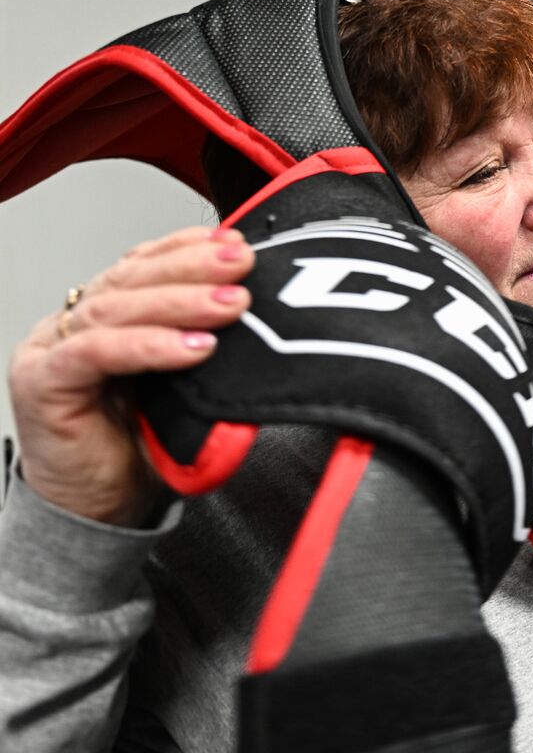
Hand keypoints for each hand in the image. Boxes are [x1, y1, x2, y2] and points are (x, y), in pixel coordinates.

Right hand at [7, 227, 253, 525]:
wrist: (97, 512)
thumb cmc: (139, 448)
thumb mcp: (186, 388)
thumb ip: (207, 349)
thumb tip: (270, 320)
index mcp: (104, 317)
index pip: (141, 265)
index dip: (185, 247)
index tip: (234, 240)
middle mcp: (72, 325)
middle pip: (131, 279)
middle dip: (192, 267)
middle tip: (242, 264)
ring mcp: (51, 351)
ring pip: (115, 309)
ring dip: (180, 303)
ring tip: (232, 304)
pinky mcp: (42, 386)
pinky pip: (95, 353)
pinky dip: (147, 346)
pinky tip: (193, 348)